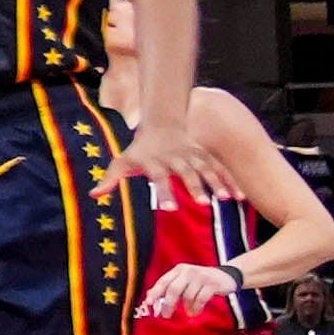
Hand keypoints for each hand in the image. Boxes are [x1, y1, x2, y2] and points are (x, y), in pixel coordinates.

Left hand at [119, 106, 238, 199]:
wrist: (161, 125)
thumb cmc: (139, 151)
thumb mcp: (122, 162)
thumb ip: (109, 179)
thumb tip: (93, 195)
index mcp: (155, 162)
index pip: (159, 178)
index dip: (164, 192)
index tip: (170, 209)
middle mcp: (176, 158)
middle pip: (186, 172)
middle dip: (195, 187)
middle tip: (202, 204)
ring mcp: (193, 156)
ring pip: (207, 169)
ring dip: (217, 183)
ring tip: (226, 200)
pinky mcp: (205, 156)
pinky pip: (220, 168)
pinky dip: (230, 181)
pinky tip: (240, 198)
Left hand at [140, 261, 235, 321]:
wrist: (226, 276)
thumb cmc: (200, 280)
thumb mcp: (184, 280)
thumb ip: (169, 286)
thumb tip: (150, 296)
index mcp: (178, 270)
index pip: (163, 281)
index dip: (155, 292)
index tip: (148, 303)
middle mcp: (188, 271)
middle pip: (173, 289)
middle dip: (168, 304)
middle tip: (166, 315)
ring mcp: (201, 277)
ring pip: (188, 296)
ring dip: (186, 307)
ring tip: (188, 312)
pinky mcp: (212, 284)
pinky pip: (201, 299)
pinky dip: (197, 308)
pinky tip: (195, 311)